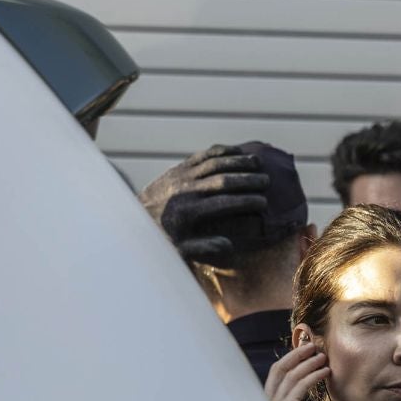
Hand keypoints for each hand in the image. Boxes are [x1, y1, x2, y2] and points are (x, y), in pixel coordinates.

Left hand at [138, 146, 270, 256]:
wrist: (132, 217)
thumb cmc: (161, 237)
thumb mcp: (179, 249)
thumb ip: (203, 247)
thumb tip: (229, 244)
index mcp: (189, 213)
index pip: (224, 204)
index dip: (246, 201)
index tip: (263, 203)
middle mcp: (186, 191)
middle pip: (223, 180)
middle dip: (248, 180)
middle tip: (267, 181)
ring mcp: (182, 175)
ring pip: (215, 164)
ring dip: (238, 161)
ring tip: (258, 162)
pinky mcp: (179, 167)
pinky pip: (203, 155)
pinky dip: (221, 151)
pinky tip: (237, 151)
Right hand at [262, 341, 324, 400]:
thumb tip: (298, 396)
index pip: (274, 376)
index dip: (288, 360)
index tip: (304, 352)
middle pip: (279, 369)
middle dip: (296, 354)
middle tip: (313, 346)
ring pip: (291, 375)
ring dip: (309, 362)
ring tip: (324, 357)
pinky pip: (301, 385)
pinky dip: (314, 375)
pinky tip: (326, 372)